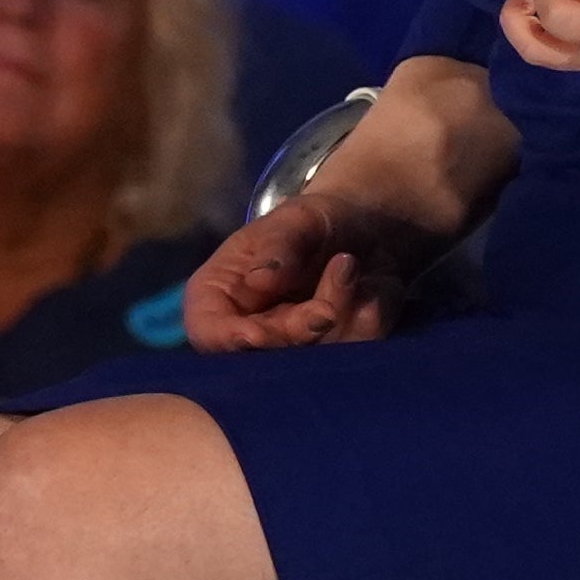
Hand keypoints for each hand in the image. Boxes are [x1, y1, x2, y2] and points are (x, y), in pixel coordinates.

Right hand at [184, 185, 413, 348]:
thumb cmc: (313, 222)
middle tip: (341, 269)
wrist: (365, 231)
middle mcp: (250, 330)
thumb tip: (259, 280)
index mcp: (219, 296)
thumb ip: (278, 245)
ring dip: (343, 309)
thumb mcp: (296, 218)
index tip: (259, 335)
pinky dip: (370, 315)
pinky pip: (355, 352)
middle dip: (302, 324)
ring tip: (350, 263)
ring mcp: (294, 350)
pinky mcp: (336, 358)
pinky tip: (372, 285)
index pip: (207, 333)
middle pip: (263, 357)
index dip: (228, 341)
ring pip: (314, 361)